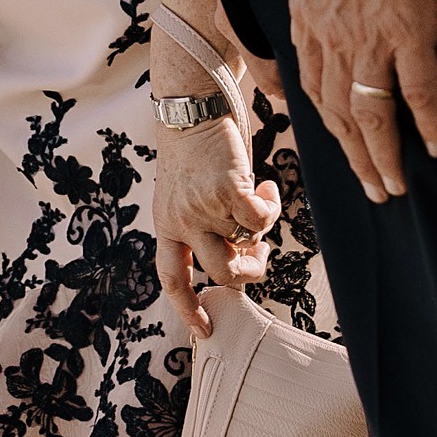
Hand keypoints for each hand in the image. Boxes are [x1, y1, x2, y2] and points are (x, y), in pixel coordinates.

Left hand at [151, 118, 280, 336]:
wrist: (190, 105)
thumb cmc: (193, 149)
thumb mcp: (185, 194)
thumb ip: (204, 225)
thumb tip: (243, 251)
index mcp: (166, 224)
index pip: (172, 278)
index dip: (188, 308)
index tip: (205, 330)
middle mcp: (180, 220)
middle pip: (220, 272)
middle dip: (249, 271)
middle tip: (260, 251)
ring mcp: (201, 207)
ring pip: (245, 244)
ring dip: (262, 230)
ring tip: (262, 201)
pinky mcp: (225, 189)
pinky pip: (260, 219)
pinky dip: (271, 206)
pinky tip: (268, 187)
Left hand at [289, 0, 436, 200]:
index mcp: (306, 17)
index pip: (310, 82)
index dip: (325, 117)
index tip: (337, 140)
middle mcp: (332, 38)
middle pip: (338, 112)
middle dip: (354, 154)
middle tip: (371, 186)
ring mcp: (370, 40)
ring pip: (372, 114)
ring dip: (383, 155)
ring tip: (394, 186)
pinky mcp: (409, 33)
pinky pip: (419, 91)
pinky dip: (430, 123)